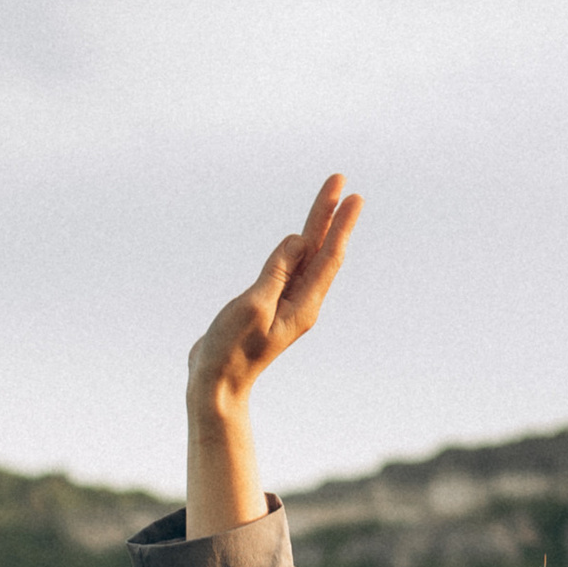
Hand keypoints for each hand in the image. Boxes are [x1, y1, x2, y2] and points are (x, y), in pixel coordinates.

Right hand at [185, 177, 363, 534]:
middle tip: (341, 181)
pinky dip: (297, 247)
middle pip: (321, 251)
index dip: (338, 224)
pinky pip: (288, 268)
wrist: (215, 384)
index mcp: (303, 305)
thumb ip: (277, 272)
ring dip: (317, 227)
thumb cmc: (231, 350)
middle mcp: (301, 302)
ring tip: (328, 200)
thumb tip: (299, 241)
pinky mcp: (268, 304)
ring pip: (306, 257)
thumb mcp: (254, 307)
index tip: (351, 195)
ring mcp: (285, 303)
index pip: (328, 256)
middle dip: (330, 215)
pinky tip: (300, 239)